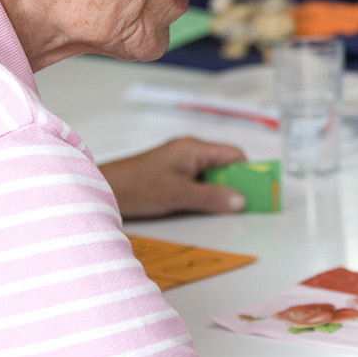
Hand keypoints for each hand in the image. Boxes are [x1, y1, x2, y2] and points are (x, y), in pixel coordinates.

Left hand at [99, 137, 246, 217]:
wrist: (101, 189)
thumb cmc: (138, 187)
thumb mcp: (179, 195)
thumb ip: (212, 197)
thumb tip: (241, 201)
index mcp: (194, 148)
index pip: (233, 155)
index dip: (247, 172)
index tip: (256, 191)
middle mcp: (189, 151)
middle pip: (223, 164)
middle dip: (233, 183)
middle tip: (241, 204)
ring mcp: (179, 162)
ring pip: (209, 175)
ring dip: (216, 190)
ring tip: (220, 209)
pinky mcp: (169, 174)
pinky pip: (196, 181)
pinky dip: (203, 193)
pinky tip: (200, 207)